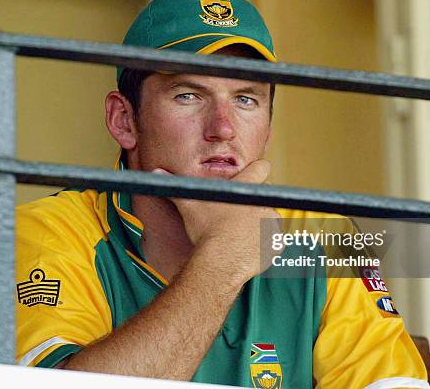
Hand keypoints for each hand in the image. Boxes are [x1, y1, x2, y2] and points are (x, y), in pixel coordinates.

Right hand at [154, 159, 282, 281]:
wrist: (220, 262)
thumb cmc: (205, 230)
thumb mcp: (188, 205)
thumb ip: (175, 187)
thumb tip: (153, 173)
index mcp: (246, 187)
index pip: (262, 167)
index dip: (257, 170)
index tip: (252, 175)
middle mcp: (264, 201)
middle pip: (264, 194)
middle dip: (253, 202)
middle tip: (235, 215)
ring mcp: (272, 223)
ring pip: (270, 217)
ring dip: (260, 223)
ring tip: (240, 234)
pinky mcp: (276, 243)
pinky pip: (273, 240)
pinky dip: (264, 243)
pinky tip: (246, 247)